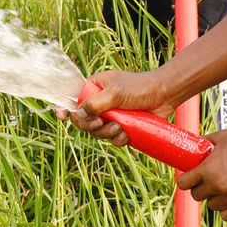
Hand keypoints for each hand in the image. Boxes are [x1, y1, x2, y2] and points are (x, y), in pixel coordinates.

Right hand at [56, 69, 176, 146]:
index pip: (74, 100)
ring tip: (119, 128)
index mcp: (94, 88)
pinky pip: (113, 139)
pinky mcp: (123, 127)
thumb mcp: (115, 92)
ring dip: (107, 134)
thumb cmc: (140, 87)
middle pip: (84, 121)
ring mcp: (112, 116)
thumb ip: (95, 103)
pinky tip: (126, 135)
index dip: (66, 109)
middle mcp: (101, 103)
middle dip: (92, 126)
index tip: (61, 116)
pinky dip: (118, 140)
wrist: (165, 95)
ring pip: (98, 133)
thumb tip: (79, 114)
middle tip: (102, 123)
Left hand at [176, 127, 226, 220]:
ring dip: (216, 199)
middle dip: (201, 188)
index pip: (184, 184)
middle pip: (197, 196)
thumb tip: (193, 146)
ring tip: (225, 187)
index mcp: (208, 170)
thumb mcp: (222, 137)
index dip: (186, 180)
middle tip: (210, 181)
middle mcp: (218, 186)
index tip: (190, 179)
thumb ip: (205, 143)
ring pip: (213, 206)